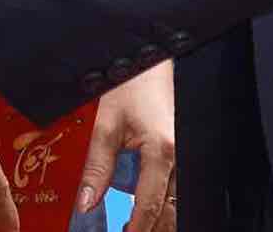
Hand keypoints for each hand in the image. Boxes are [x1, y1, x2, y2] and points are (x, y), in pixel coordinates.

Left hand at [81, 64, 175, 231]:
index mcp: (161, 151)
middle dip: (152, 228)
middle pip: (171, 210)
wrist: (151, 57)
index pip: (150, 206)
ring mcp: (186, 152)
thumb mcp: (105, 124)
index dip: (137, 228)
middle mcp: (180, 156)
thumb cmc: (130, 82)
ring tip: (136, 226)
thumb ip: (96, 167)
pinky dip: (167, 202)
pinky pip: (181, 185)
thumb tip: (86, 203)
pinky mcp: (185, 147)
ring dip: (161, 218)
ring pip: (179, 201)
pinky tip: (150, 207)